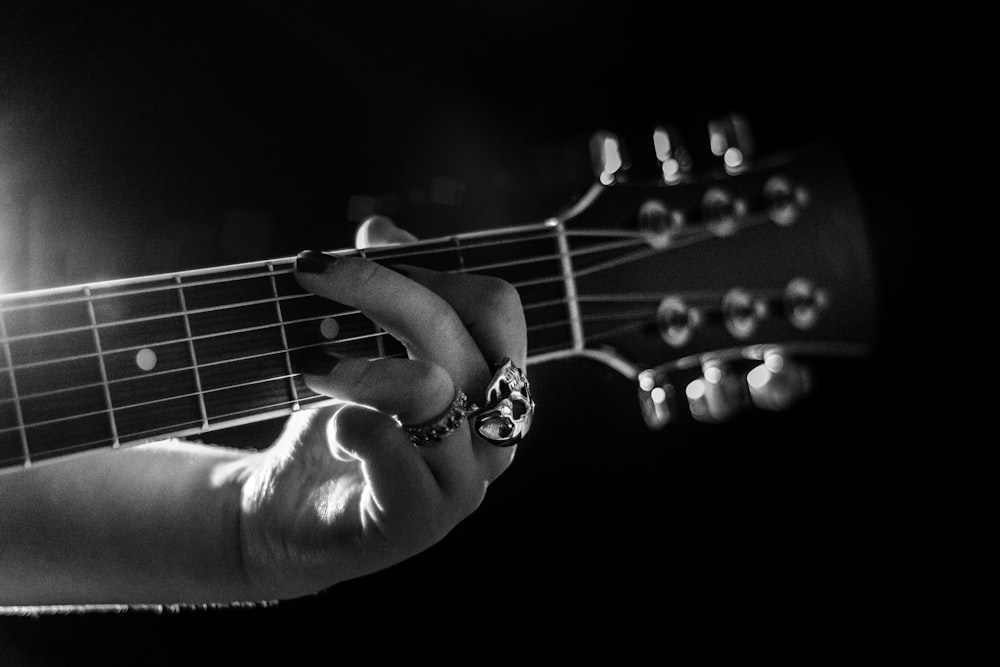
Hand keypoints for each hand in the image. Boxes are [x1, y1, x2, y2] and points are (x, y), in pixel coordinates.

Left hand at [235, 216, 526, 598]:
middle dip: (381, 288)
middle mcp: (497, 433)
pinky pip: (393, 446)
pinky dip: (351, 422)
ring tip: (309, 366)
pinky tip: (330, 428)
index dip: (433, 270)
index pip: (497, 306)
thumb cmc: (336, 429)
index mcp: (498, 387)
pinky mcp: (418, 519)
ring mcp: (464, 481)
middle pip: (465, 329)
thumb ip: (388, 292)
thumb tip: (383, 229)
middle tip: (309, 270)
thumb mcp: (366, 349)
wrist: (284, 517)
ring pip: (433, 386)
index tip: (365, 256)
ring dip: (360, 363)